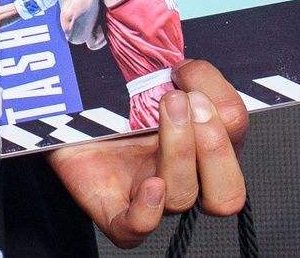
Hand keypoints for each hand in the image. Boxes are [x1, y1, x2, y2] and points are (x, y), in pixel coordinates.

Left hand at [48, 61, 247, 245]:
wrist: (62, 108)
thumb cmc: (113, 95)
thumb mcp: (155, 76)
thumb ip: (186, 75)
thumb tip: (193, 72)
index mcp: (203, 147)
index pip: (236, 141)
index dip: (224, 106)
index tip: (186, 70)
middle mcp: (183, 178)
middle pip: (226, 194)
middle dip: (215, 145)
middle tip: (188, 102)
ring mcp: (149, 198)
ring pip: (182, 197)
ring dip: (180, 150)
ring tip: (163, 106)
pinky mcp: (112, 209)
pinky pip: (134, 230)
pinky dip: (147, 213)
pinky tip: (151, 186)